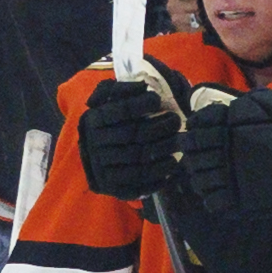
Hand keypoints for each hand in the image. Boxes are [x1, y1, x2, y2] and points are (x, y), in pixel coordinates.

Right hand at [79, 73, 186, 201]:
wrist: (92, 157)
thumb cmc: (108, 123)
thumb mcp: (107, 102)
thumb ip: (122, 90)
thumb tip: (142, 86)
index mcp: (94, 121)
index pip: (120, 111)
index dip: (140, 105)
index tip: (157, 100)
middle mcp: (94, 145)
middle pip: (133, 135)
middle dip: (160, 126)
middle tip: (176, 121)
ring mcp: (102, 168)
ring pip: (139, 159)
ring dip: (164, 150)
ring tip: (179, 141)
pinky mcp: (112, 186)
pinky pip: (138, 183)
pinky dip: (159, 174)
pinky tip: (172, 164)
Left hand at [180, 89, 271, 219]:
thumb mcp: (268, 102)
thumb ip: (240, 107)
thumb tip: (220, 112)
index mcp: (228, 128)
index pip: (195, 130)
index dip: (192, 132)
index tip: (195, 134)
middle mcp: (224, 153)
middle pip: (192, 155)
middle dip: (192, 154)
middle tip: (197, 156)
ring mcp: (230, 179)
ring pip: (198, 180)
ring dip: (200, 176)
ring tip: (208, 175)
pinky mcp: (240, 201)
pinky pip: (212, 202)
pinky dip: (212, 198)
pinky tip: (220, 192)